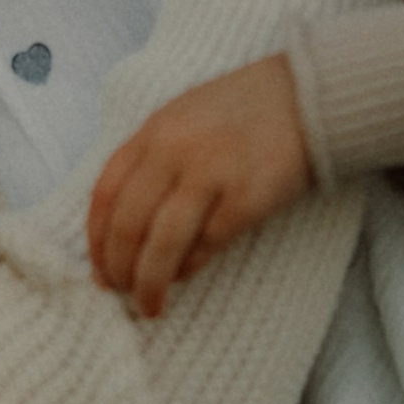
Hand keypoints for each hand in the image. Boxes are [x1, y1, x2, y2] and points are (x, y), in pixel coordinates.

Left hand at [87, 57, 313, 316]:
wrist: (307, 99)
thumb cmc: (241, 113)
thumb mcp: (182, 119)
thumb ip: (150, 160)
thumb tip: (121, 229)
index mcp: (154, 131)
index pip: (106, 194)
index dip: (96, 240)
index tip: (98, 269)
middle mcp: (175, 151)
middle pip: (128, 225)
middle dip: (118, 269)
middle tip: (120, 293)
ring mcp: (211, 174)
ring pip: (162, 244)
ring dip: (149, 282)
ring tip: (149, 305)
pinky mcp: (246, 199)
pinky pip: (206, 246)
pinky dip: (189, 268)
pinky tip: (185, 276)